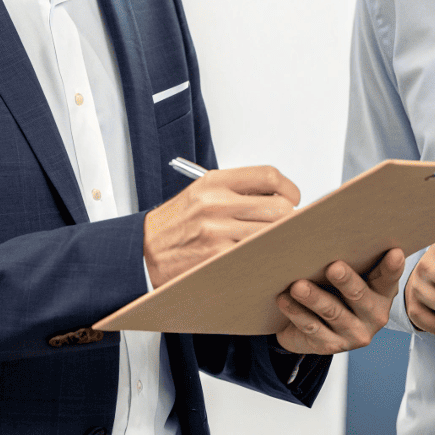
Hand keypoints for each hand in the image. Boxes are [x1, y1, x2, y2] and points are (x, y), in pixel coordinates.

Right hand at [143, 165, 299, 287]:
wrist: (141, 253)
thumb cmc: (174, 225)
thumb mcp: (201, 194)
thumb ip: (237, 191)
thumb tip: (277, 197)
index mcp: (214, 182)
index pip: (268, 176)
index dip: (289, 188)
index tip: (293, 198)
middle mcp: (216, 203)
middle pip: (278, 208)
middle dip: (289, 220)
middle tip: (287, 227)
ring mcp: (217, 231)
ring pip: (271, 234)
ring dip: (280, 241)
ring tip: (277, 244)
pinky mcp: (217, 257)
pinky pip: (256, 255)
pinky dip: (265, 257)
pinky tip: (263, 258)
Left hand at [274, 249, 405, 354]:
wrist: (318, 326)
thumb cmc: (334, 287)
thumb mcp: (349, 273)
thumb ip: (349, 256)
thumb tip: (325, 228)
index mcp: (382, 292)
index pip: (389, 277)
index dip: (392, 266)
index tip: (394, 252)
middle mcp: (373, 315)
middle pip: (359, 296)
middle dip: (346, 281)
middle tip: (334, 267)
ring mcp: (353, 334)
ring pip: (332, 312)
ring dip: (314, 298)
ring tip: (298, 285)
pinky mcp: (330, 346)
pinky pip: (311, 328)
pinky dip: (296, 313)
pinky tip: (284, 299)